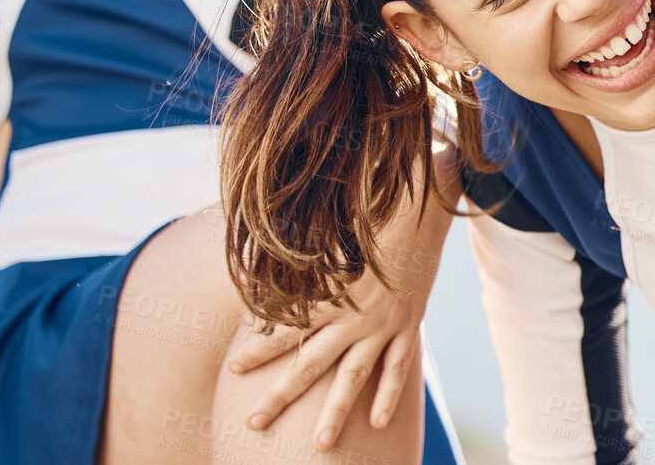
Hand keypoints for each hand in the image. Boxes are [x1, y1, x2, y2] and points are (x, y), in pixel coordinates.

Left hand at [229, 161, 457, 450]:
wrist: (422, 211)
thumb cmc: (373, 218)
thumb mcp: (335, 236)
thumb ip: (306, 256)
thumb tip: (268, 254)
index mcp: (331, 295)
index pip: (286, 328)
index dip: (257, 348)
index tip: (232, 368)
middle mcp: (353, 317)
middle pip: (309, 365)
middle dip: (279, 395)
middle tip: (253, 422)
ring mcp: (382, 326)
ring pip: (353, 377)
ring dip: (335, 412)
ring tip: (318, 444)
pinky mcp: (407, 326)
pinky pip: (397, 367)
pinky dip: (388, 395)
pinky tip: (376, 422)